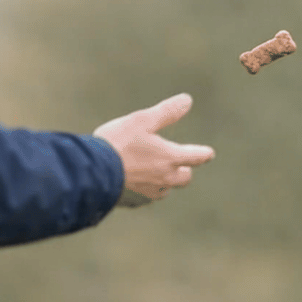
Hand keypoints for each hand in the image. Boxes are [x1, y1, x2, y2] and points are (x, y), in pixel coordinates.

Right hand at [93, 93, 214, 206]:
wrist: (92, 171)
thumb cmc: (119, 142)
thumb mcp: (143, 120)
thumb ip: (167, 112)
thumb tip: (187, 100)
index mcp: (170, 158)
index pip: (196, 157)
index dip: (204, 153)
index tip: (209, 153)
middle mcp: (164, 178)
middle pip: (184, 178)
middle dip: (184, 171)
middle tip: (182, 165)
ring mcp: (149, 192)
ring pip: (165, 190)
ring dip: (165, 182)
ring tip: (157, 173)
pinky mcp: (133, 201)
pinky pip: (146, 197)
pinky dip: (146, 189)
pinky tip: (137, 184)